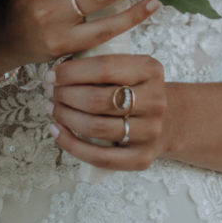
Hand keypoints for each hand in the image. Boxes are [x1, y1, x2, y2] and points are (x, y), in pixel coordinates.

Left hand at [48, 53, 168, 169]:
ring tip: (52, 109)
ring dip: (65, 117)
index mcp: (150, 70)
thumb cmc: (136, 90)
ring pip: (96, 127)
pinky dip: (72, 144)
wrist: (170, 120)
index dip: (71, 72)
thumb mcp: (130, 68)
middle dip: (65, 95)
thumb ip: (101, 64)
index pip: (104, 67)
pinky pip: (100, 157)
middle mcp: (155, 100)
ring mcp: (151, 131)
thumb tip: (56, 71)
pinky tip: (57, 131)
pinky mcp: (142, 158)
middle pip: (97, 99)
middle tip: (50, 92)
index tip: (51, 75)